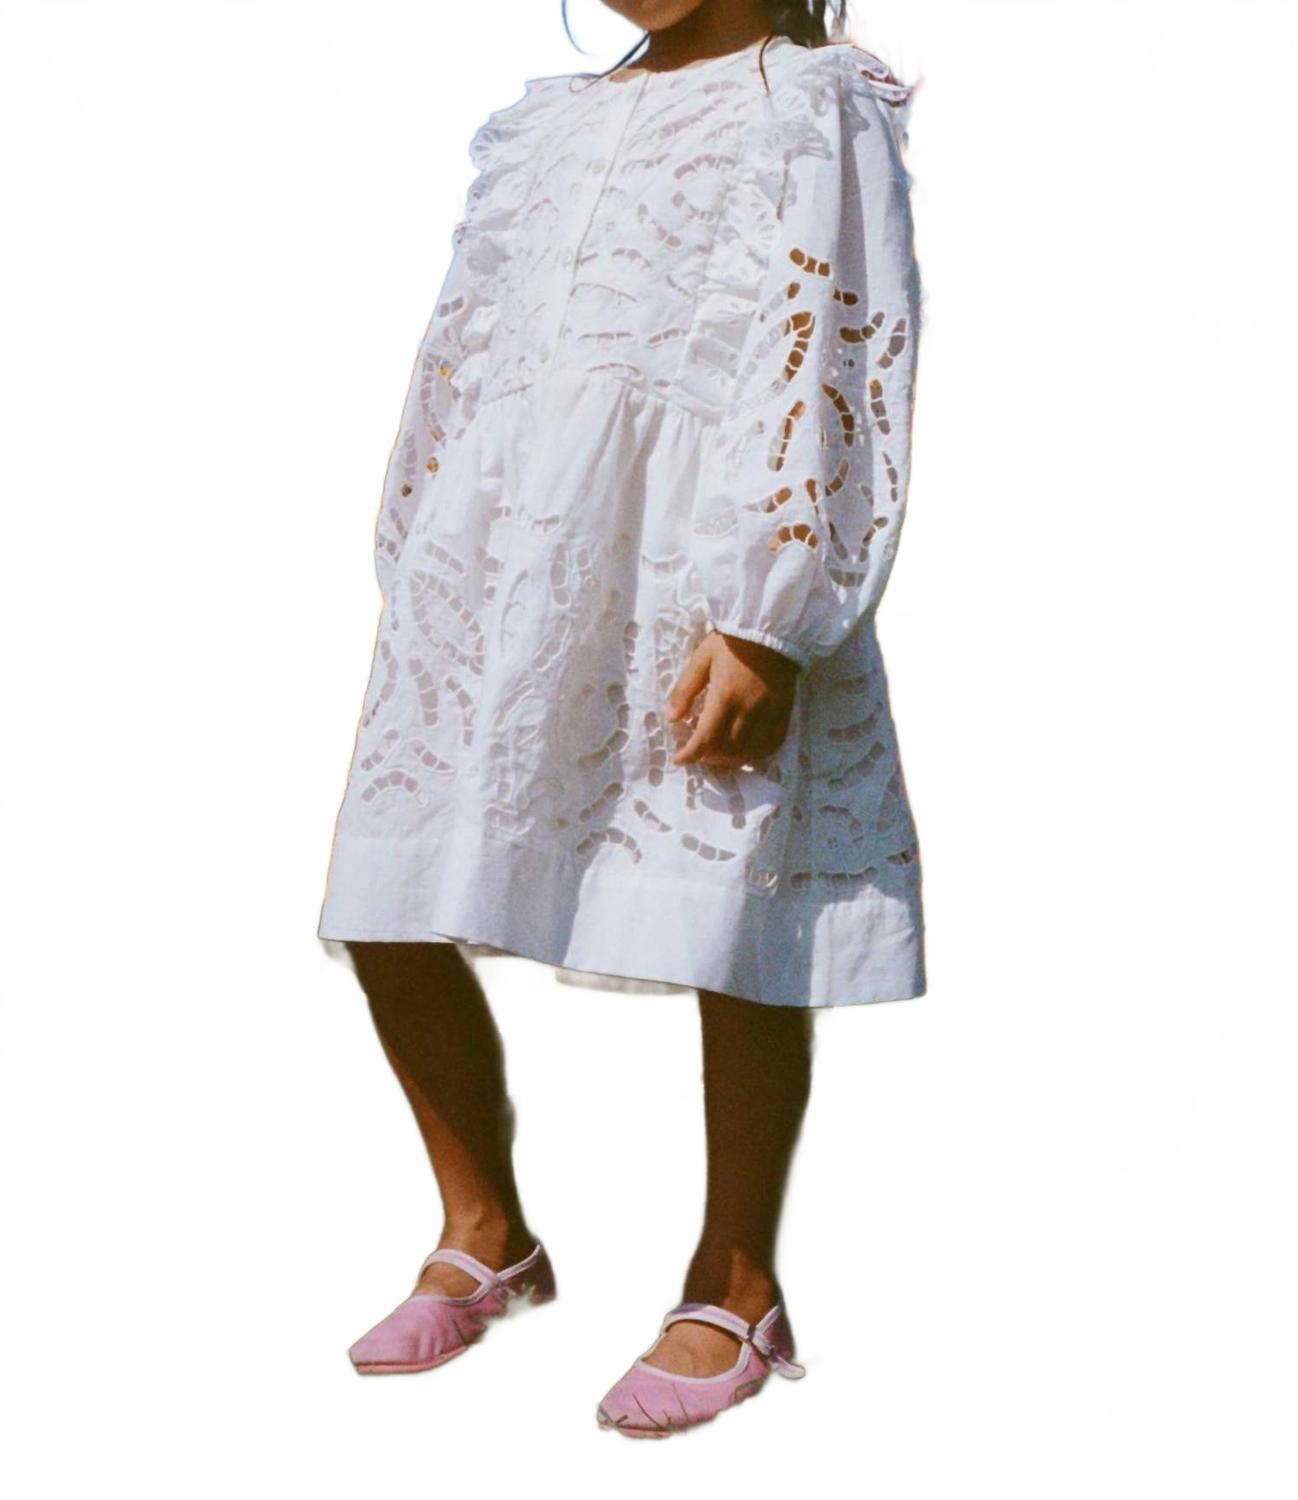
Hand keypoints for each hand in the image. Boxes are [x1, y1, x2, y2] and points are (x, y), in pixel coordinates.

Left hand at [667, 630, 798, 768]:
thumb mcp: (702, 658)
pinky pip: (770, 745)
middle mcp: (749, 710)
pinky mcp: (783, 714)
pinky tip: (742, 751)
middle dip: (707, 757)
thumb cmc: (733, 642)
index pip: (706, 738)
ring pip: (747, 752)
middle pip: (726, 750)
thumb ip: (685, 689)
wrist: (772, 629)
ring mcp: (769, 714)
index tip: (680, 758)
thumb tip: (672, 718)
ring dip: (728, 760)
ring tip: (716, 754)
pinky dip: (753, 754)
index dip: (691, 754)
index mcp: (725, 696)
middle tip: (696, 752)